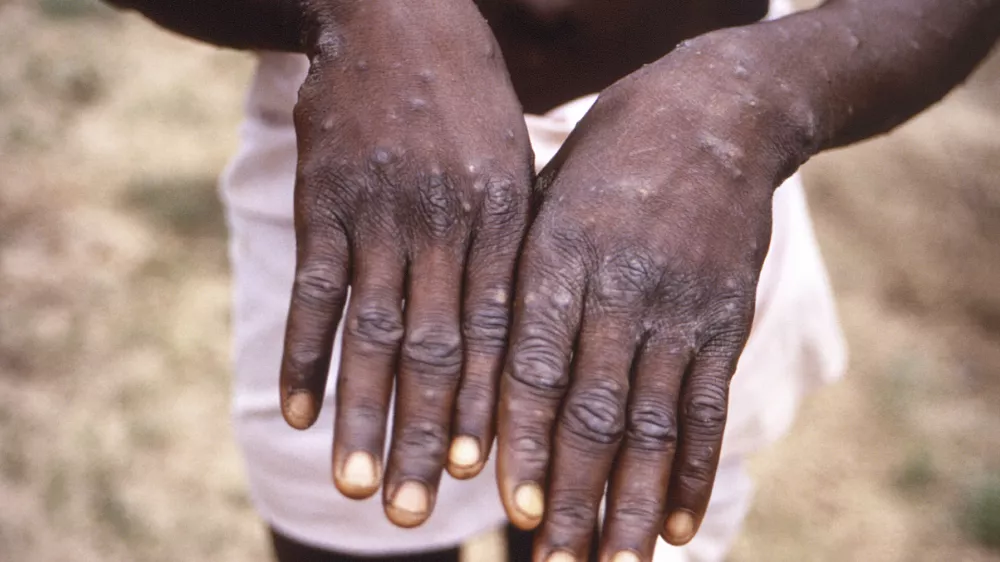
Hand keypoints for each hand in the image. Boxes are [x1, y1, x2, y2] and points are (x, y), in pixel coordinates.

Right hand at [279, 0, 532, 527]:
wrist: (399, 15)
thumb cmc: (469, 100)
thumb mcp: (513, 164)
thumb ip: (512, 246)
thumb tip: (518, 337)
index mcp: (502, 220)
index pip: (499, 334)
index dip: (491, 409)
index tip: (485, 477)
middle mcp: (444, 225)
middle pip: (437, 351)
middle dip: (428, 436)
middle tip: (419, 513)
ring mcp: (379, 213)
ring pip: (372, 334)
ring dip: (363, 415)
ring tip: (357, 486)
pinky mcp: (324, 201)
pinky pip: (313, 291)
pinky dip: (302, 354)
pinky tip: (295, 412)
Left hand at [496, 30, 811, 559]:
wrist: (714, 114)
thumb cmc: (605, 161)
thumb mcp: (544, 199)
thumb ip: (518, 282)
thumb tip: (477, 377)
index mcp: (559, 257)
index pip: (535, 367)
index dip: (524, 442)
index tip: (510, 508)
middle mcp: (620, 290)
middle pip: (594, 411)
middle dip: (573, 495)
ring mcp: (679, 308)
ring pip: (653, 424)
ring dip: (631, 503)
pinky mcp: (725, 320)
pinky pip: (708, 406)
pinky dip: (693, 470)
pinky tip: (677, 524)